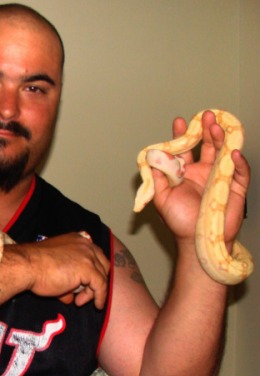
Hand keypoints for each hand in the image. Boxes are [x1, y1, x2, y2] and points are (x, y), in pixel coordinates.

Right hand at [24, 232, 109, 308]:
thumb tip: (69, 296)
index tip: (87, 283)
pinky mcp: (88, 269)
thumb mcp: (53, 267)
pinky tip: (97, 305)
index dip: (93, 270)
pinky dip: (100, 297)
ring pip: (101, 276)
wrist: (27, 266)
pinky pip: (101, 285)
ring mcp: (88, 256)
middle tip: (83, 294)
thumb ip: (66, 278)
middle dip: (96, 280)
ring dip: (94, 291)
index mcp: (76, 239)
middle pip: (102, 264)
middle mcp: (85, 244)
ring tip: (80, 302)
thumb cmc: (34, 266)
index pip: (94, 254)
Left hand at [152, 110, 249, 245]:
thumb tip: (153, 156)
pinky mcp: (235, 188)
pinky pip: (239, 173)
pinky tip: (234, 153)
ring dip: (222, 139)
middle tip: (205, 116)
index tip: (180, 121)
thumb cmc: (179, 221)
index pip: (185, 150)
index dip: (182, 136)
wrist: (197, 241)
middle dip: (206, 130)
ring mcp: (220, 178)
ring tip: (218, 126)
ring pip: (224, 153)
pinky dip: (238, 163)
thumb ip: (158, 178)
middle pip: (207, 146)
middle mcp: (203, 172)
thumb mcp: (162, 198)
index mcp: (185, 173)